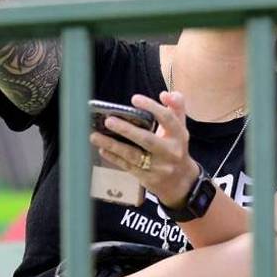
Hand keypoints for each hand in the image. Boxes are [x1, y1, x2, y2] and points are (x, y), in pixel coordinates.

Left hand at [89, 91, 197, 208]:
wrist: (181, 182)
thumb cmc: (176, 148)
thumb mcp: (180, 128)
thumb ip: (176, 107)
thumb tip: (165, 94)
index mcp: (179, 135)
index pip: (167, 118)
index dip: (152, 107)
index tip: (134, 99)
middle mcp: (170, 151)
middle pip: (147, 139)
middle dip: (127, 130)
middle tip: (108, 120)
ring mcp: (158, 167)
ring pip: (133, 155)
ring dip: (113, 145)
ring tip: (95, 136)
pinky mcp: (147, 178)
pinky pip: (127, 166)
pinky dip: (114, 157)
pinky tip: (102, 149)